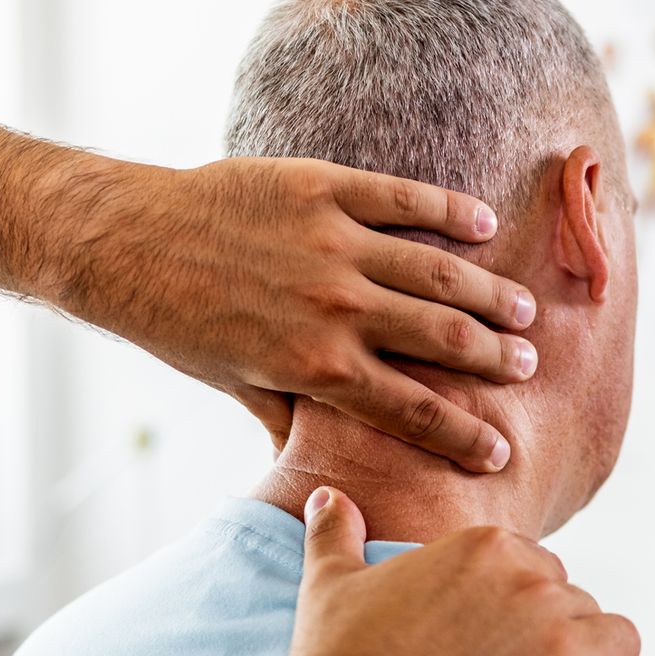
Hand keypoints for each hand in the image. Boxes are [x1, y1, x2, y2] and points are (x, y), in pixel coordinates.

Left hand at [55, 157, 538, 472]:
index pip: (412, 410)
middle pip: (443, 339)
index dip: (462, 436)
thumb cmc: (177, 322)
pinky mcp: (320, 188)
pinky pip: (403, 200)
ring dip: (488, 292)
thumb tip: (327, 467)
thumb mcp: (236, 384)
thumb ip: (293, 418)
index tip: (500, 452)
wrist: (125, 242)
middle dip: (495, 360)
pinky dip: (450, 212)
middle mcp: (334, 308)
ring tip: (524, 310)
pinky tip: (484, 228)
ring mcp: (331, 244)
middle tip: (529, 368)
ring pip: (437, 270)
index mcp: (316, 368)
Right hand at [270, 487, 654, 655]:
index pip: (536, 564)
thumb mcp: (330, 587)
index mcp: (487, 548)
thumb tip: (325, 496)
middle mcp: (534, 585)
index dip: (525, 605)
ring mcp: (562, 648)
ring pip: (618, 641)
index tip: (504, 639)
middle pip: (580, 602)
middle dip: (566, 637)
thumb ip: (334, 535)